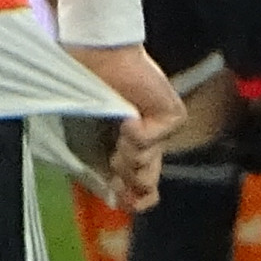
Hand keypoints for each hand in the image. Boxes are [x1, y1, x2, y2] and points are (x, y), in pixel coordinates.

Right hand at [66, 41, 184, 211]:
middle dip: (127, 174)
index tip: (121, 201)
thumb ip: (104, 170)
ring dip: (126, 152)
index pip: (143, 188)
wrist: (96, 58)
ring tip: (121, 127)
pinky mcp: (173, 117)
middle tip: (115, 154)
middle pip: (145, 183)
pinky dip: (135, 134)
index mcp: (130, 147)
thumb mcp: (91, 141)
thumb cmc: (87, 93)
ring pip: (145, 165)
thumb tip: (118, 202)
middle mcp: (151, 142)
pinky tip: (129, 118)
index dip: (134, 200)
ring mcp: (163, 129)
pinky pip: (150, 141)